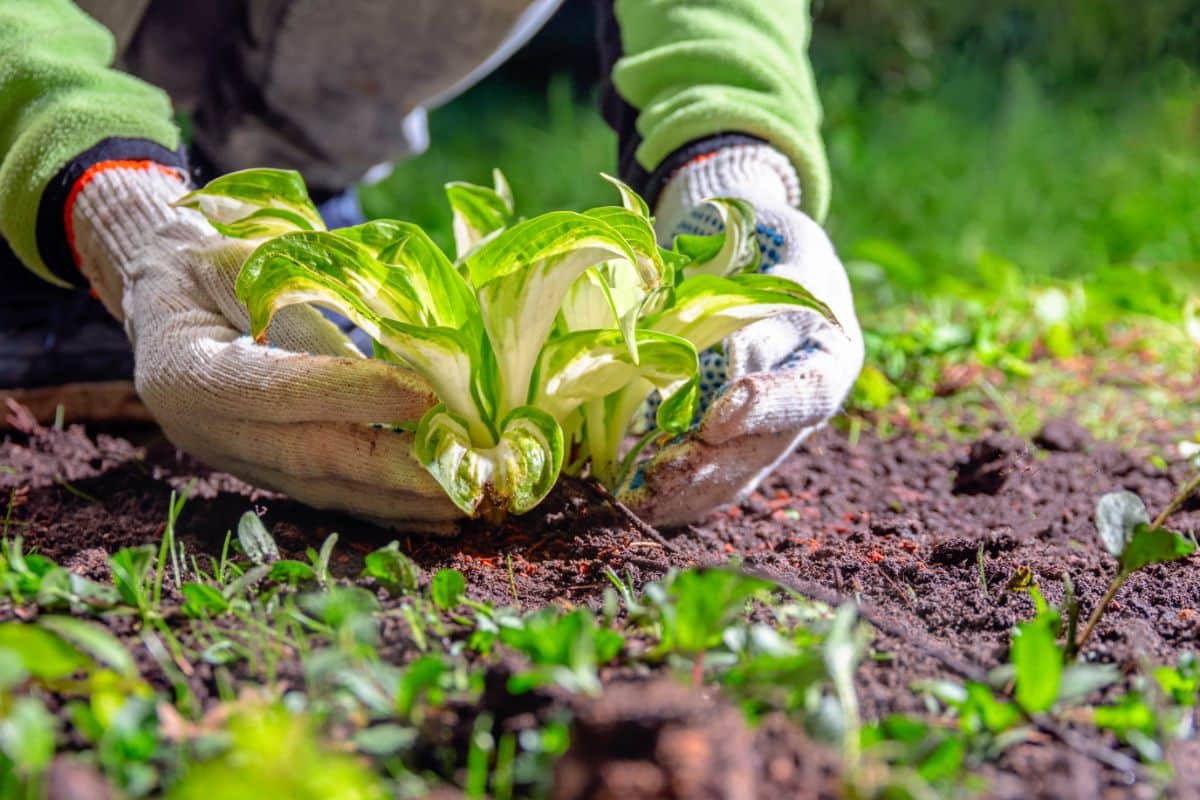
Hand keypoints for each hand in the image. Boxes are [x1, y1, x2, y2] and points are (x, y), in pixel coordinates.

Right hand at [70, 165, 460, 530]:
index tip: (425, 396)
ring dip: (403, 499)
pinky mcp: (267, 476)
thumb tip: (388, 351)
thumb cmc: (210, 266)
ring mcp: (238, 461)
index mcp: (187, 370)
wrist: (164, 299)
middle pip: (312, 456)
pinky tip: (440, 519)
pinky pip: (331, 498)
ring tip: (468, 499)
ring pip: (328, 488)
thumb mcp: (243, 264)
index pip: (278, 390)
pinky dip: (389, 509)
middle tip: (465, 472)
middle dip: (395, 469)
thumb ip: (300, 307)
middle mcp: (207, 432)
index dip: (353, 395)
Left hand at [619, 145, 863, 525]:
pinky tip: (637, 500)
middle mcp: (805, 411)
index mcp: (830, 359)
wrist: (763, 263)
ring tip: (638, 499)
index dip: (761, 412)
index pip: (804, 395)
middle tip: (658, 475)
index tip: (715, 422)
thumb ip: (772, 300)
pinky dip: (675, 495)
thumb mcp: (784, 254)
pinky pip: (710, 480)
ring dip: (685, 493)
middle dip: (707, 467)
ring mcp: (772, 435)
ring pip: (733, 476)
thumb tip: (742, 352)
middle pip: (761, 451)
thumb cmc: (775, 248)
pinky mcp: (737, 446)